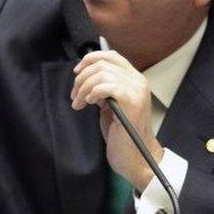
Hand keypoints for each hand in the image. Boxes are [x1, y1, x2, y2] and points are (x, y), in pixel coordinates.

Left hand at [71, 50, 162, 190]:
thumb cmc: (121, 133)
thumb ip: (103, 88)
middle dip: (82, 77)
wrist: (135, 157)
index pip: (111, 56)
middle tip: (75, 95)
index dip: (90, 60)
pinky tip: (89, 103)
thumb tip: (85, 76)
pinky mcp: (132, 102)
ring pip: (102, 74)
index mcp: (134, 79)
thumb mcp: (110, 104)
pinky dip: (92, 93)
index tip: (77, 72)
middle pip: (103, 63)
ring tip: (79, 103)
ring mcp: (137, 91)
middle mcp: (138, 81)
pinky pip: (106, 86)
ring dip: (83, 88)